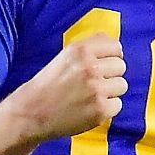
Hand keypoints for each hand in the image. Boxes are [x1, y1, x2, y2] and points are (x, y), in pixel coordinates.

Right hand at [4, 33, 127, 142]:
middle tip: (93, 83)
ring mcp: (97, 89)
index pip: (116, 47)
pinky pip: (118, 105)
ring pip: (122, 85)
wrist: (32, 112)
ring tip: (91, 96)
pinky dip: (107, 108)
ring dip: (110, 92)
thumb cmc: (48, 84)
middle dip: (110, 75)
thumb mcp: (65, 56)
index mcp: (81, 50)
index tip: (104, 64)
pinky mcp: (100, 109)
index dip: (111, 57)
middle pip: (121, 66)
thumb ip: (90, 46)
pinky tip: (90, 108)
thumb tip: (113, 42)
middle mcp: (90, 67)